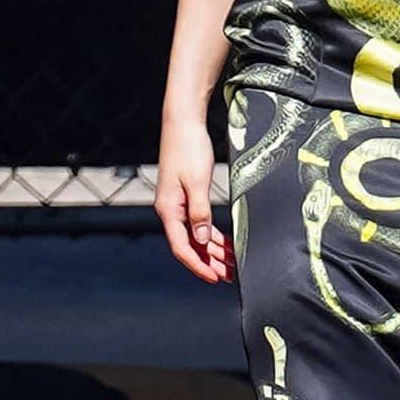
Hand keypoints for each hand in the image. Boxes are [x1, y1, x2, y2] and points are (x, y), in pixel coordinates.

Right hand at [155, 120, 234, 282]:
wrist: (182, 122)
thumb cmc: (188, 147)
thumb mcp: (197, 181)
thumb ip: (199, 212)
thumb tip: (202, 239)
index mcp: (169, 209)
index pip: (182, 247)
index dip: (198, 265)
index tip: (214, 277)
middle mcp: (170, 210)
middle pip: (189, 245)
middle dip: (208, 262)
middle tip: (228, 276)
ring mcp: (177, 204)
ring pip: (195, 236)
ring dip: (212, 251)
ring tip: (230, 264)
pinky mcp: (185, 196)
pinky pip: (198, 223)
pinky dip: (211, 235)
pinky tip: (224, 243)